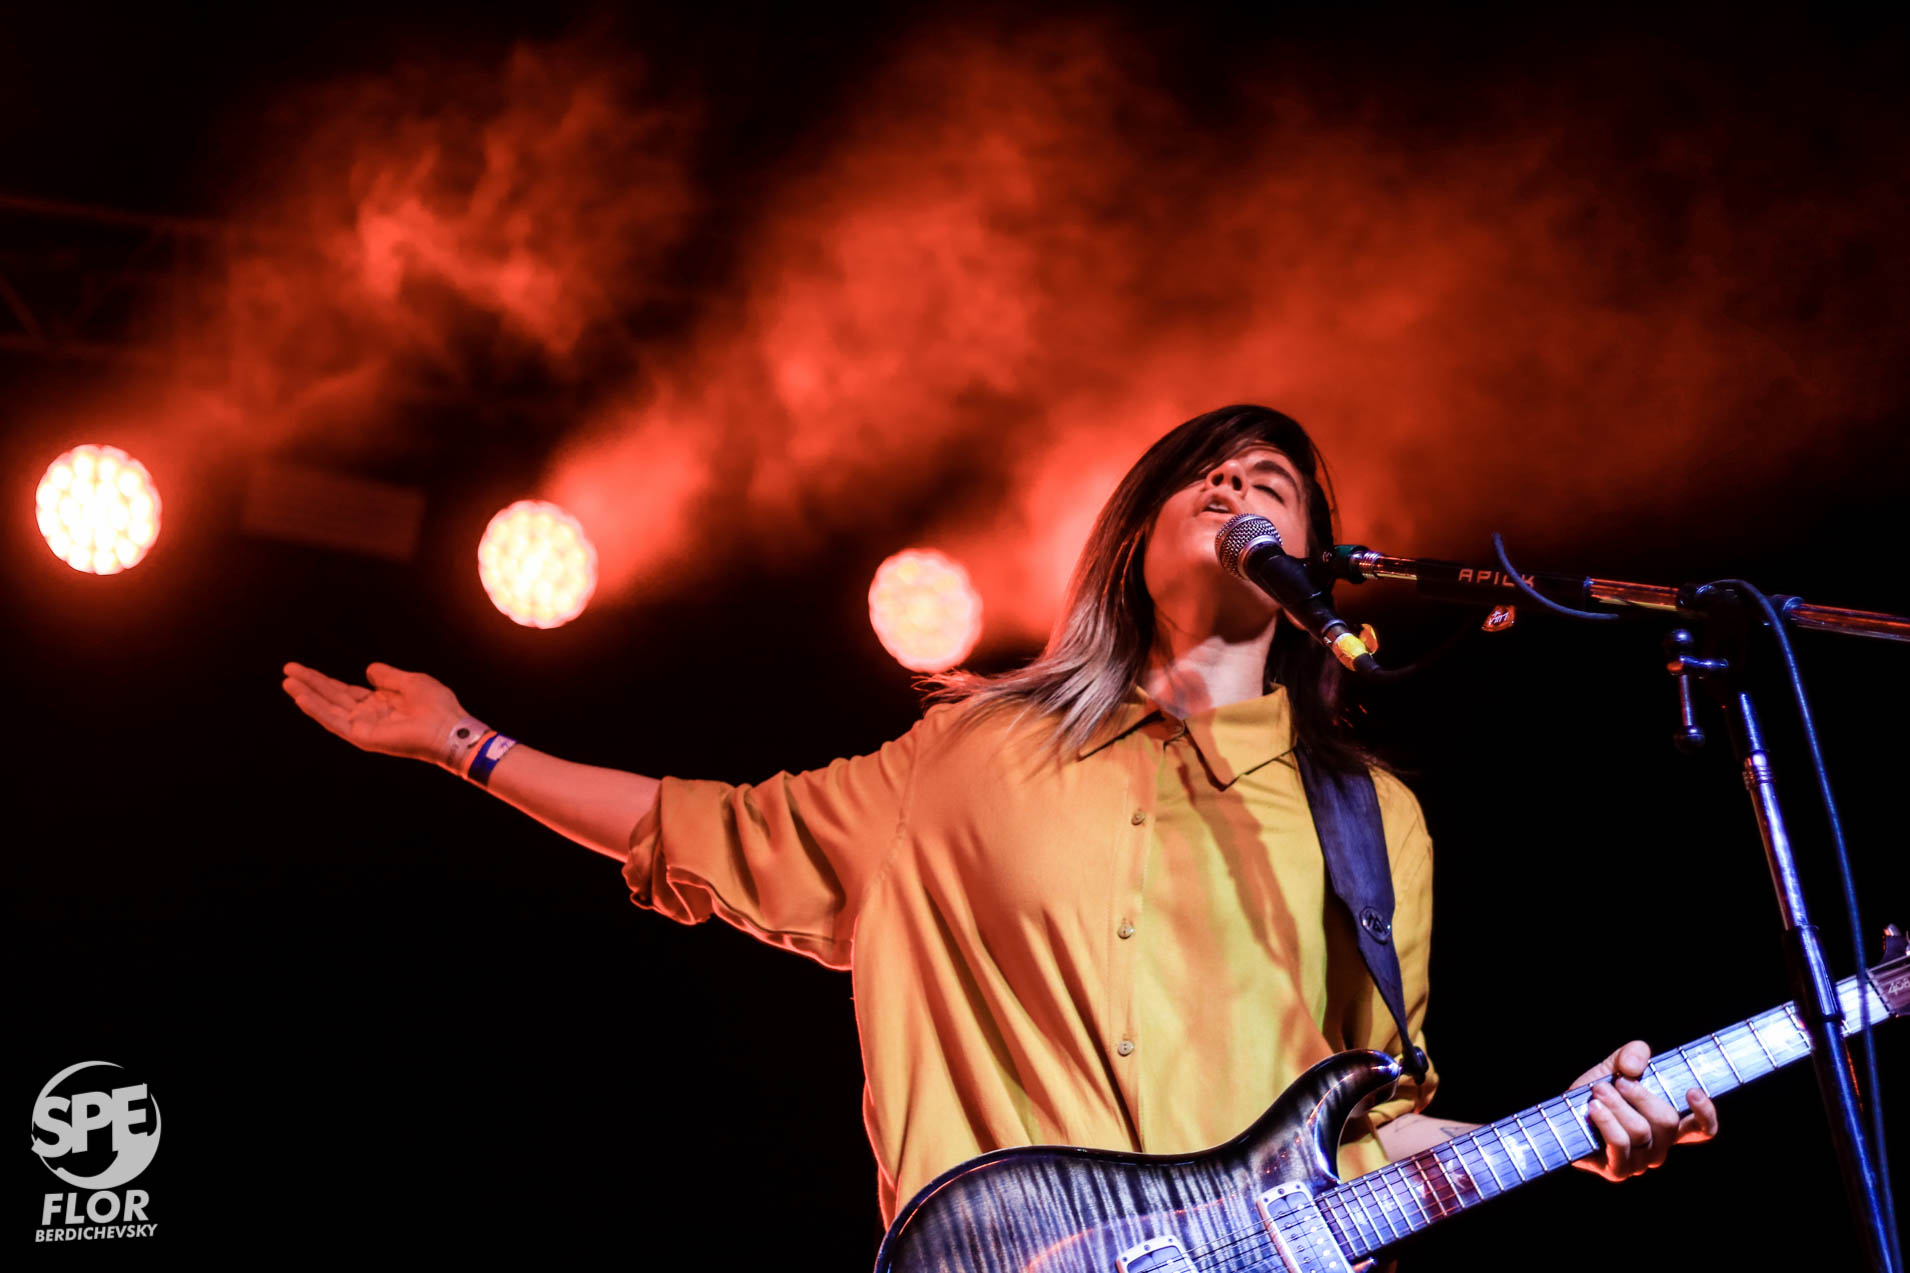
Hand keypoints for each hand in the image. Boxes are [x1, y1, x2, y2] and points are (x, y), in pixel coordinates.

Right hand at [282, 661, 466, 767]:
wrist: (449, 727)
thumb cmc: (437, 706)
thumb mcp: (410, 682)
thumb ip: (387, 676)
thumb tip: (368, 670)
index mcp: (378, 703)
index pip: (343, 691)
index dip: (323, 680)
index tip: (301, 669)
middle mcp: (367, 716)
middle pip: (331, 697)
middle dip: (310, 684)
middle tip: (287, 670)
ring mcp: (364, 727)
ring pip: (329, 709)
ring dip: (308, 695)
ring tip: (288, 681)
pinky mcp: (363, 737)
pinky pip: (336, 722)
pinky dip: (318, 710)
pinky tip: (302, 697)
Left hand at [1569, 1040, 1719, 1180]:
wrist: (1562, 1114)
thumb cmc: (1596, 1091)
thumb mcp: (1616, 1065)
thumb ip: (1632, 1054)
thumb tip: (1635, 1067)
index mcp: (1668, 1125)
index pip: (1701, 1129)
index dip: (1704, 1113)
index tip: (1692, 1091)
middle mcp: (1660, 1146)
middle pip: (1667, 1121)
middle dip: (1641, 1095)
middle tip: (1618, 1081)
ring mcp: (1641, 1162)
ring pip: (1640, 1131)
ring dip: (1617, 1105)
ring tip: (1598, 1091)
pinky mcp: (1618, 1170)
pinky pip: (1620, 1145)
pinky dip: (1607, 1121)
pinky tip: (1593, 1107)